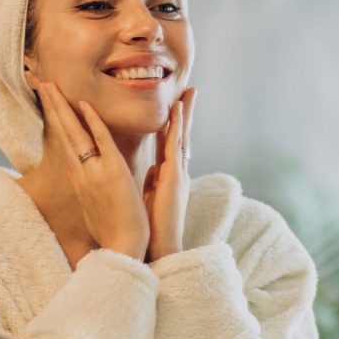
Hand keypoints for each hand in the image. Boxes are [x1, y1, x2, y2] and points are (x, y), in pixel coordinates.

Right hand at [37, 82, 149, 259]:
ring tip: (50, 86)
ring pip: (75, 133)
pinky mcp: (112, 172)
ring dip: (63, 108)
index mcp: (79, 180)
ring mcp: (95, 172)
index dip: (55, 122)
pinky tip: (83, 104)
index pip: (64, 143)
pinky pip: (101, 141)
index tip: (48, 103)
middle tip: (41, 84)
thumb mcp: (91, 207)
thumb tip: (73, 171)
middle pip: (63, 134)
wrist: (123, 248)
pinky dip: (92, 122)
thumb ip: (83, 185)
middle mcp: (81, 173)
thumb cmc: (111, 231)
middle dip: (52, 107)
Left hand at [142, 88, 195, 261]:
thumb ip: (151, 182)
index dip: (173, 124)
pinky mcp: (174, 178)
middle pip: (181, 135)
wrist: (158, 248)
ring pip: (181, 136)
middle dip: (185, 113)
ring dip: (184, 114)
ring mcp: (177, 174)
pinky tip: (177, 111)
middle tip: (190, 91)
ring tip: (187, 93)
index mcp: (168, 177)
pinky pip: (175, 146)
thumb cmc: (151, 228)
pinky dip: (176, 127)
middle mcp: (176, 172)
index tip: (175, 106)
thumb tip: (150, 170)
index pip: (170, 144)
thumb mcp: (149, 198)